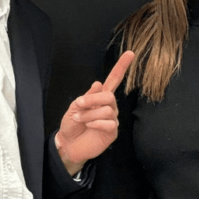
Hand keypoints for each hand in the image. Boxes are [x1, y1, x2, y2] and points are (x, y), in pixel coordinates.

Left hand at [55, 51, 134, 174]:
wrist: (68, 144)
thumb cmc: (71, 125)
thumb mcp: (74, 107)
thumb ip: (87, 96)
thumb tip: (98, 83)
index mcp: (100, 97)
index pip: (114, 80)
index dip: (121, 67)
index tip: (130, 53)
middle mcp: (109, 106)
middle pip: (109, 96)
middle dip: (92, 100)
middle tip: (78, 105)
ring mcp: (112, 119)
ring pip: (107, 110)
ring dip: (89, 114)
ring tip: (80, 119)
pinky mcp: (112, 132)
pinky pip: (108, 123)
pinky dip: (95, 123)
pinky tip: (89, 127)